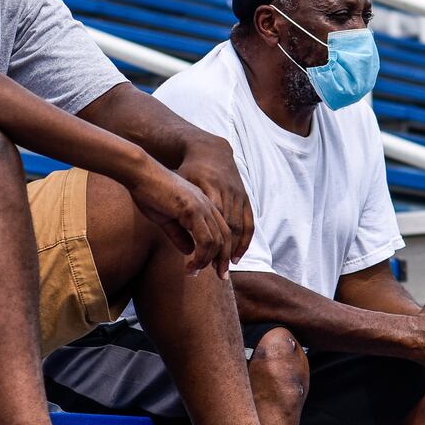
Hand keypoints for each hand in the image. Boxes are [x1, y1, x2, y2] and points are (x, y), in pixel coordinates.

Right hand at [125, 157, 232, 276]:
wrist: (140, 174)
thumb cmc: (149, 193)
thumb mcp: (166, 219)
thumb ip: (179, 234)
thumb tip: (189, 251)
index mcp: (204, 205)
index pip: (223, 231)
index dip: (223, 251)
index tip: (217, 268)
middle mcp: (207, 205)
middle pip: (226, 237)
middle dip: (224, 260)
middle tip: (220, 277)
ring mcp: (202, 206)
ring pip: (217, 241)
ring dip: (208, 261)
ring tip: (195, 272)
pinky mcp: (192, 210)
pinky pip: (205, 239)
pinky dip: (201, 257)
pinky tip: (191, 265)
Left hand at [176, 134, 253, 265]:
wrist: (208, 150)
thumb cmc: (186, 172)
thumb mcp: (175, 192)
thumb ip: (178, 219)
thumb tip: (189, 251)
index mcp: (206, 191)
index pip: (208, 227)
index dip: (204, 249)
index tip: (198, 265)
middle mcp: (225, 193)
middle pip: (226, 231)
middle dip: (221, 255)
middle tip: (215, 275)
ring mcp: (237, 194)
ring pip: (238, 228)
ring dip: (232, 251)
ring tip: (225, 269)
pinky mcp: (245, 196)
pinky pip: (248, 222)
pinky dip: (245, 240)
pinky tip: (237, 255)